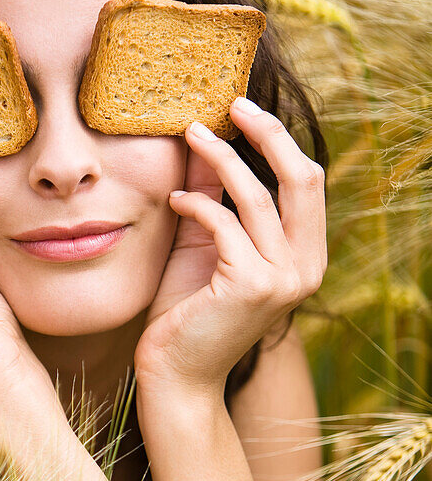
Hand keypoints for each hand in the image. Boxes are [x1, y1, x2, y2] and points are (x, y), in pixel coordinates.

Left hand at [133, 98, 326, 398]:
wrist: (175, 377)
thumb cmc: (186, 314)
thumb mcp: (205, 245)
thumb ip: (214, 199)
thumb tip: (206, 141)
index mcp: (305, 257)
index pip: (307, 183)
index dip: (278, 140)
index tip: (242, 109)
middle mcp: (307, 268)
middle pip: (303, 177)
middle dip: (267, 132)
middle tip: (231, 103)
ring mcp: (284, 279)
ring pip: (258, 194)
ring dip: (219, 158)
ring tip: (188, 135)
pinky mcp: (252, 285)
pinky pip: (224, 223)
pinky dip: (196, 204)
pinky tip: (173, 201)